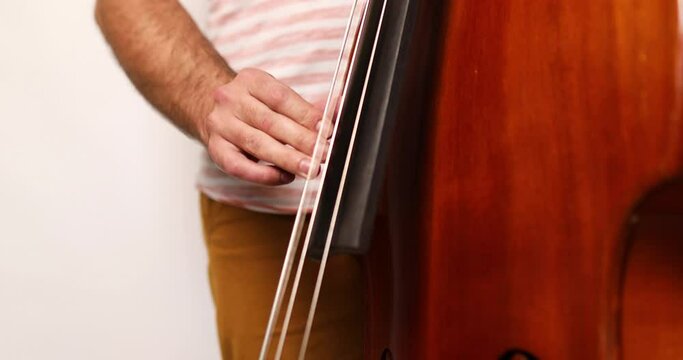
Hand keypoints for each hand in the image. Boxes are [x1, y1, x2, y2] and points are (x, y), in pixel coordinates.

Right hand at [201, 68, 326, 184]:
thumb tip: (340, 106)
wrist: (212, 110)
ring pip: (256, 143)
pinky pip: (238, 165)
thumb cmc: (256, 106)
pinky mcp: (215, 149)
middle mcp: (231, 99)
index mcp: (251, 80)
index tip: (328, 131)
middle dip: (301, 140)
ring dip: (287, 159)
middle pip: (270, 122)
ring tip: (310, 169)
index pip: (281, 98)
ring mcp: (220, 124)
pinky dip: (262, 174)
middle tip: (324, 155)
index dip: (307, 115)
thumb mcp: (278, 98)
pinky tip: (284, 177)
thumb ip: (309, 107)